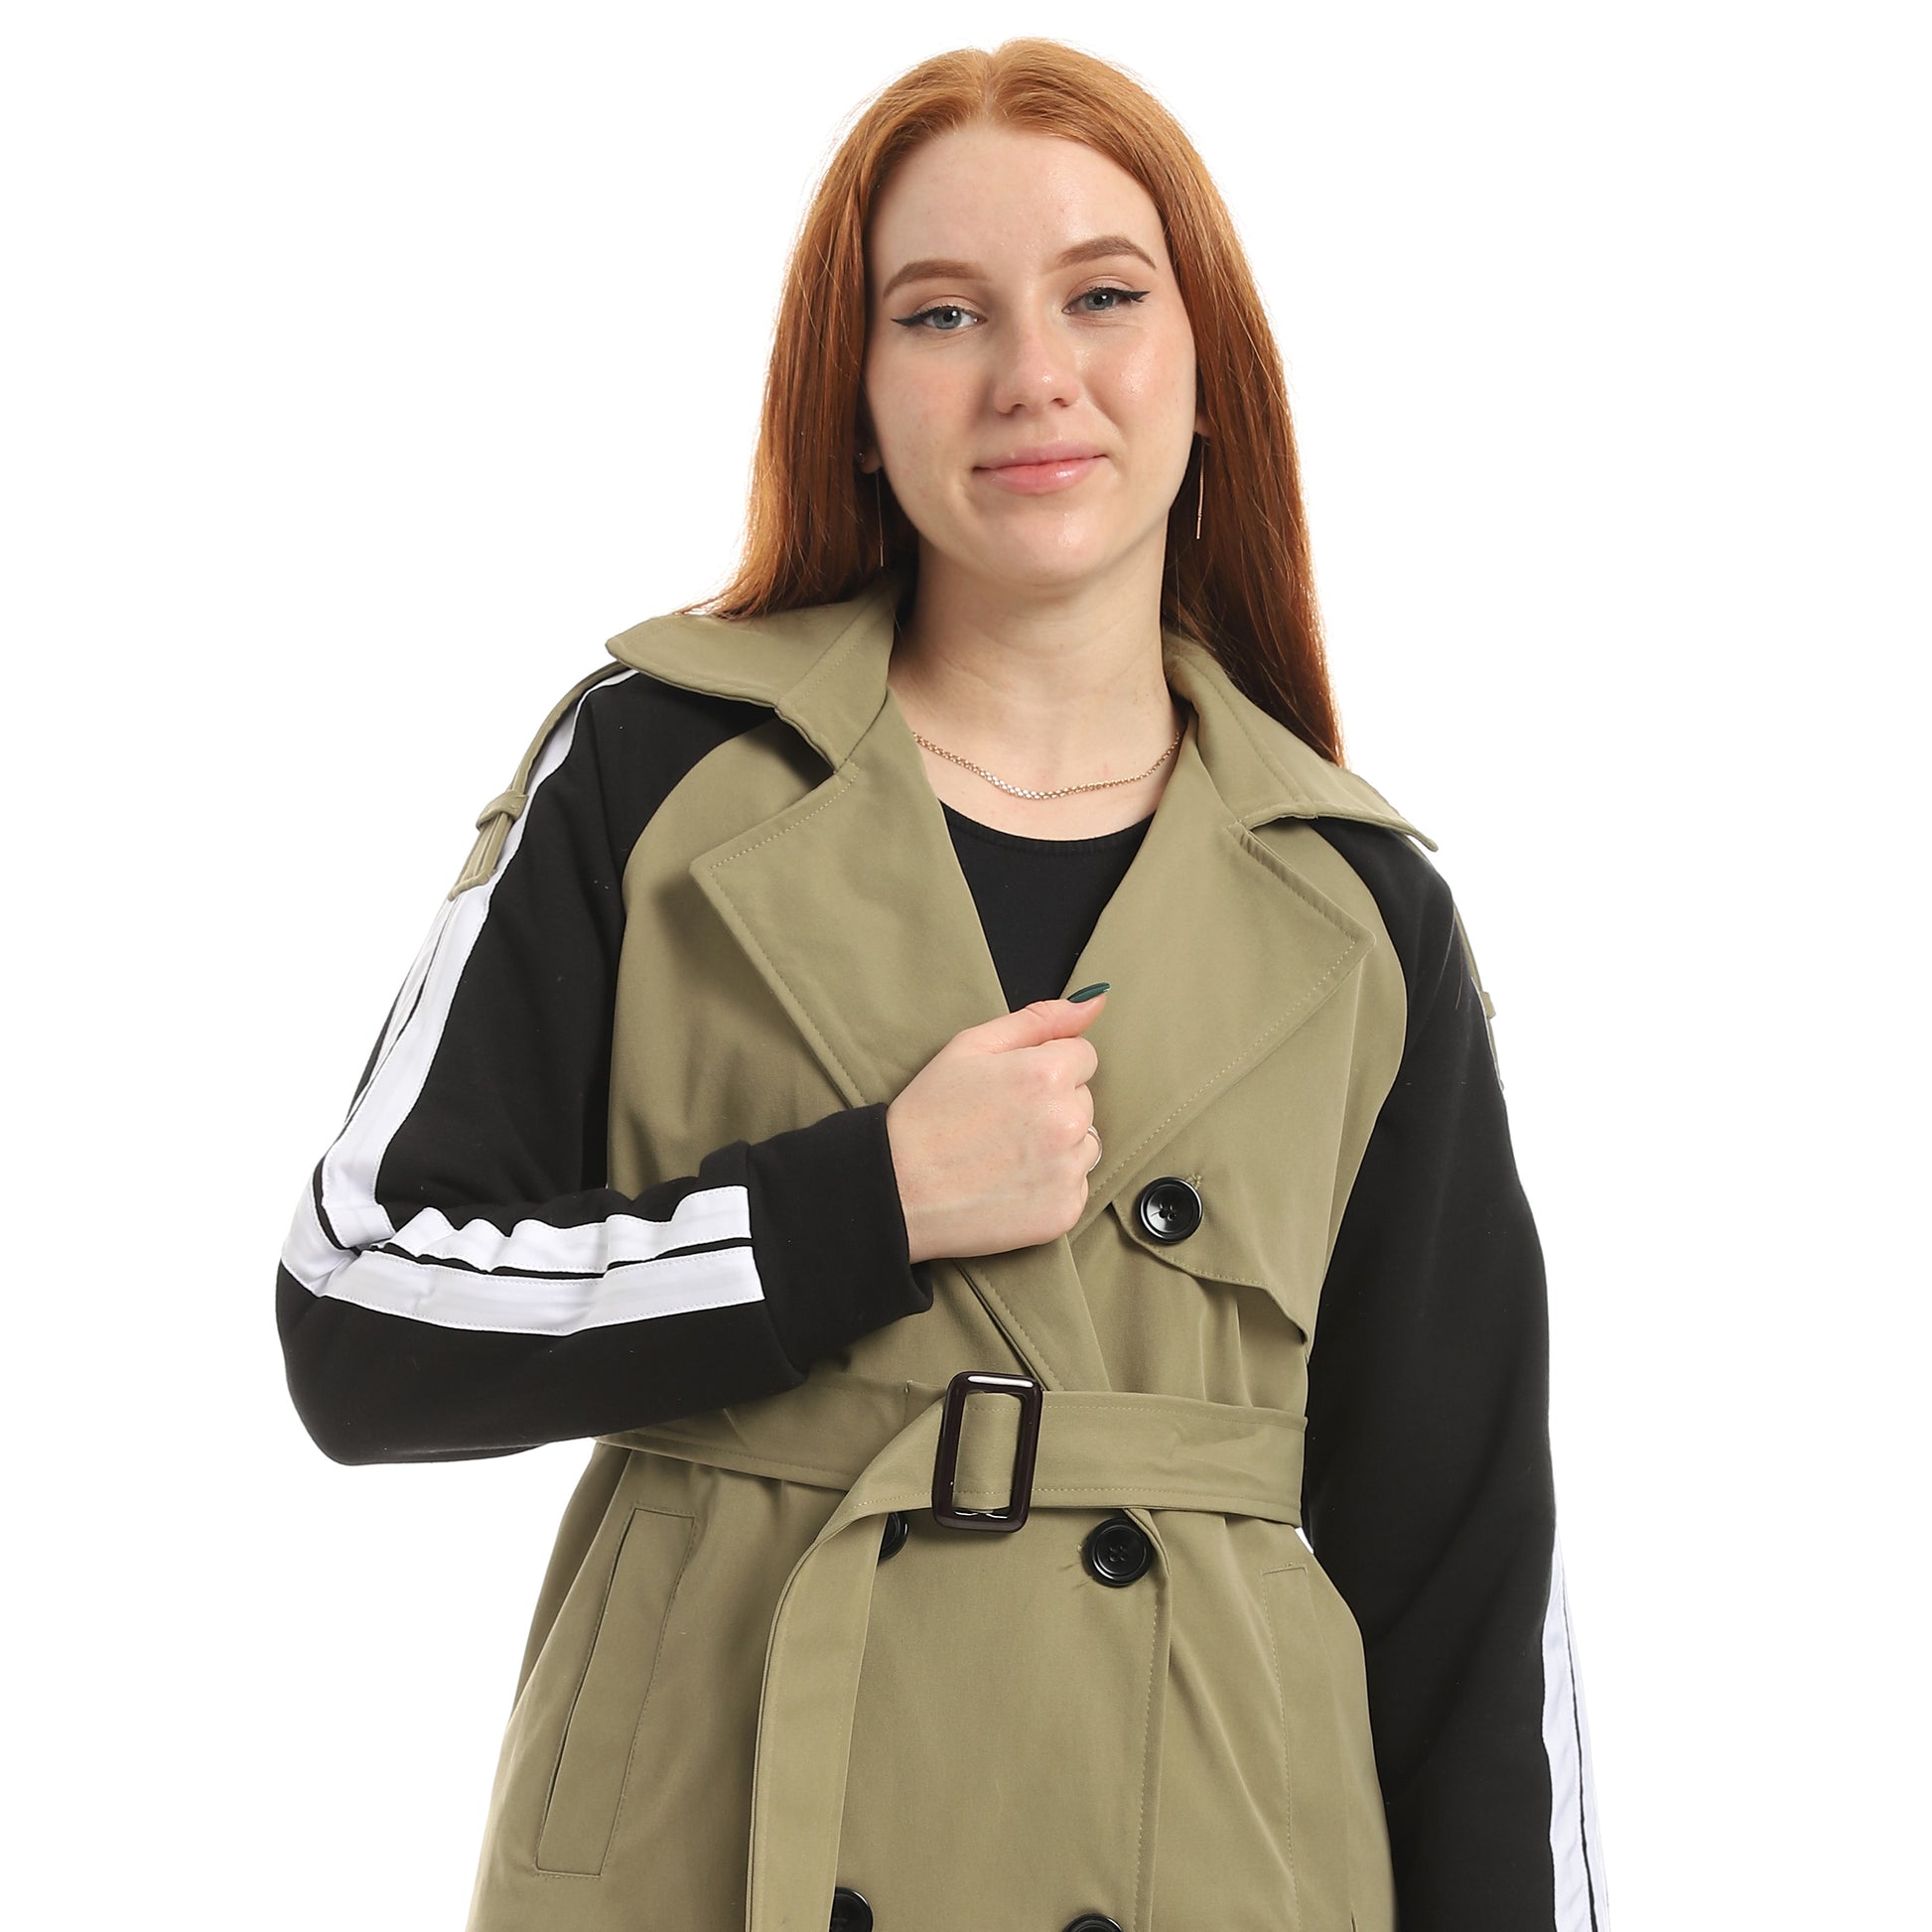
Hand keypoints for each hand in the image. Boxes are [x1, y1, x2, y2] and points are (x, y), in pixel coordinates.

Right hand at [884, 992, 1107, 1263]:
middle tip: (1000, 1123)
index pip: (1083, 1057)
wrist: (898, 1190)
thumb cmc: (928, 1114)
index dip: (1046, 1067)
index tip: (1013, 1087)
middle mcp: (1067, 1122)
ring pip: (1085, 1144)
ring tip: (1005, 1155)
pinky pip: (1076, 1187)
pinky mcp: (1064, 1212)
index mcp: (1047, 1074)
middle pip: (1084, 1100)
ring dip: (1058, 1146)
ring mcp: (1067, 1171)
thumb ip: (1038, 1020)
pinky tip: (1010, 1184)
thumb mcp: (971, 1047)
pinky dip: (1051, 1186)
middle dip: (1053, 1105)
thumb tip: (1096, 1001)